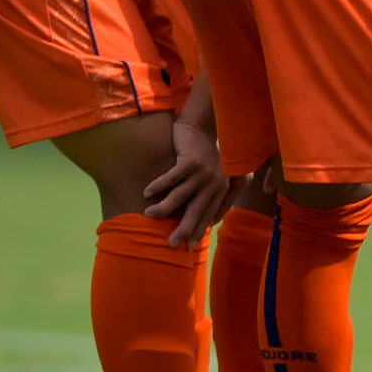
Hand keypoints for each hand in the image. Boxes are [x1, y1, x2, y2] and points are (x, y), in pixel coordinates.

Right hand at [142, 114, 231, 245]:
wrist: (204, 127)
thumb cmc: (209, 154)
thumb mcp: (221, 175)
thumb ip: (218, 195)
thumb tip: (212, 221)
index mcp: (225, 188)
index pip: (211, 214)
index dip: (199, 230)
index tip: (189, 245)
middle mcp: (216, 183)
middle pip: (197, 212)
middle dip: (184, 230)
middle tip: (171, 244)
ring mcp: (203, 173)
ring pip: (180, 197)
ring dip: (163, 208)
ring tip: (149, 215)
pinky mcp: (190, 162)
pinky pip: (170, 179)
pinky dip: (158, 186)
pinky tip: (147, 193)